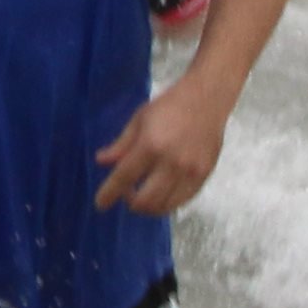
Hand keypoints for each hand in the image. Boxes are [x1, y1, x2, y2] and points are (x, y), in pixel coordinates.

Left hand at [91, 78, 228, 215]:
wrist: (206, 100)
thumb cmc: (168, 107)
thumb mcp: (138, 120)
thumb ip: (121, 145)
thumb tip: (101, 161)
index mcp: (150, 145)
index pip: (124, 177)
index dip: (109, 193)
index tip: (100, 204)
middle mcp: (171, 163)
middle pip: (146, 200)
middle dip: (131, 203)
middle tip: (126, 193)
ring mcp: (190, 173)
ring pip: (165, 206)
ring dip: (149, 207)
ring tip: (143, 194)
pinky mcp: (204, 176)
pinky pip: (183, 201)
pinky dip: (168, 202)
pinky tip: (161, 192)